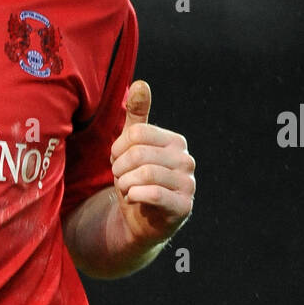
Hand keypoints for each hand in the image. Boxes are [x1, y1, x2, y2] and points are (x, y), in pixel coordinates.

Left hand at [109, 81, 195, 247]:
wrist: (138, 221)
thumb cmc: (135, 180)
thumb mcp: (131, 147)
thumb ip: (136, 116)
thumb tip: (140, 83)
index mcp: (175, 141)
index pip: (138, 133)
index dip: (118, 148)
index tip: (115, 160)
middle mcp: (187, 160)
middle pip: (139, 153)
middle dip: (120, 168)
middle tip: (119, 178)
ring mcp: (188, 184)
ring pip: (145, 174)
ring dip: (125, 183)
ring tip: (126, 189)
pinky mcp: (183, 207)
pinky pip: (155, 194)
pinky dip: (135, 196)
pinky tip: (133, 199)